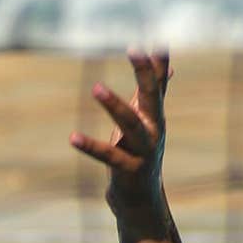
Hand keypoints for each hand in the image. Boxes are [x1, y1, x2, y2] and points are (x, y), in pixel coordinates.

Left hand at [69, 49, 169, 214]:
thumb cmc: (140, 154)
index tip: (158, 40)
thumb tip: (170, 66)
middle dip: (145, 73)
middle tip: (135, 49)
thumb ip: (155, 94)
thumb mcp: (147, 121)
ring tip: (96, 87)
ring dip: (114, 105)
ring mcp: (144, 151)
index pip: (158, 84)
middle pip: (151, 97)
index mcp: (155, 117)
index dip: (158, 63)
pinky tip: (72, 137)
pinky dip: (90, 147)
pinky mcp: (128, 170)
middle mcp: (155, 131)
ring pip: (130, 124)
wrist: (142, 202)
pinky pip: (107, 156)